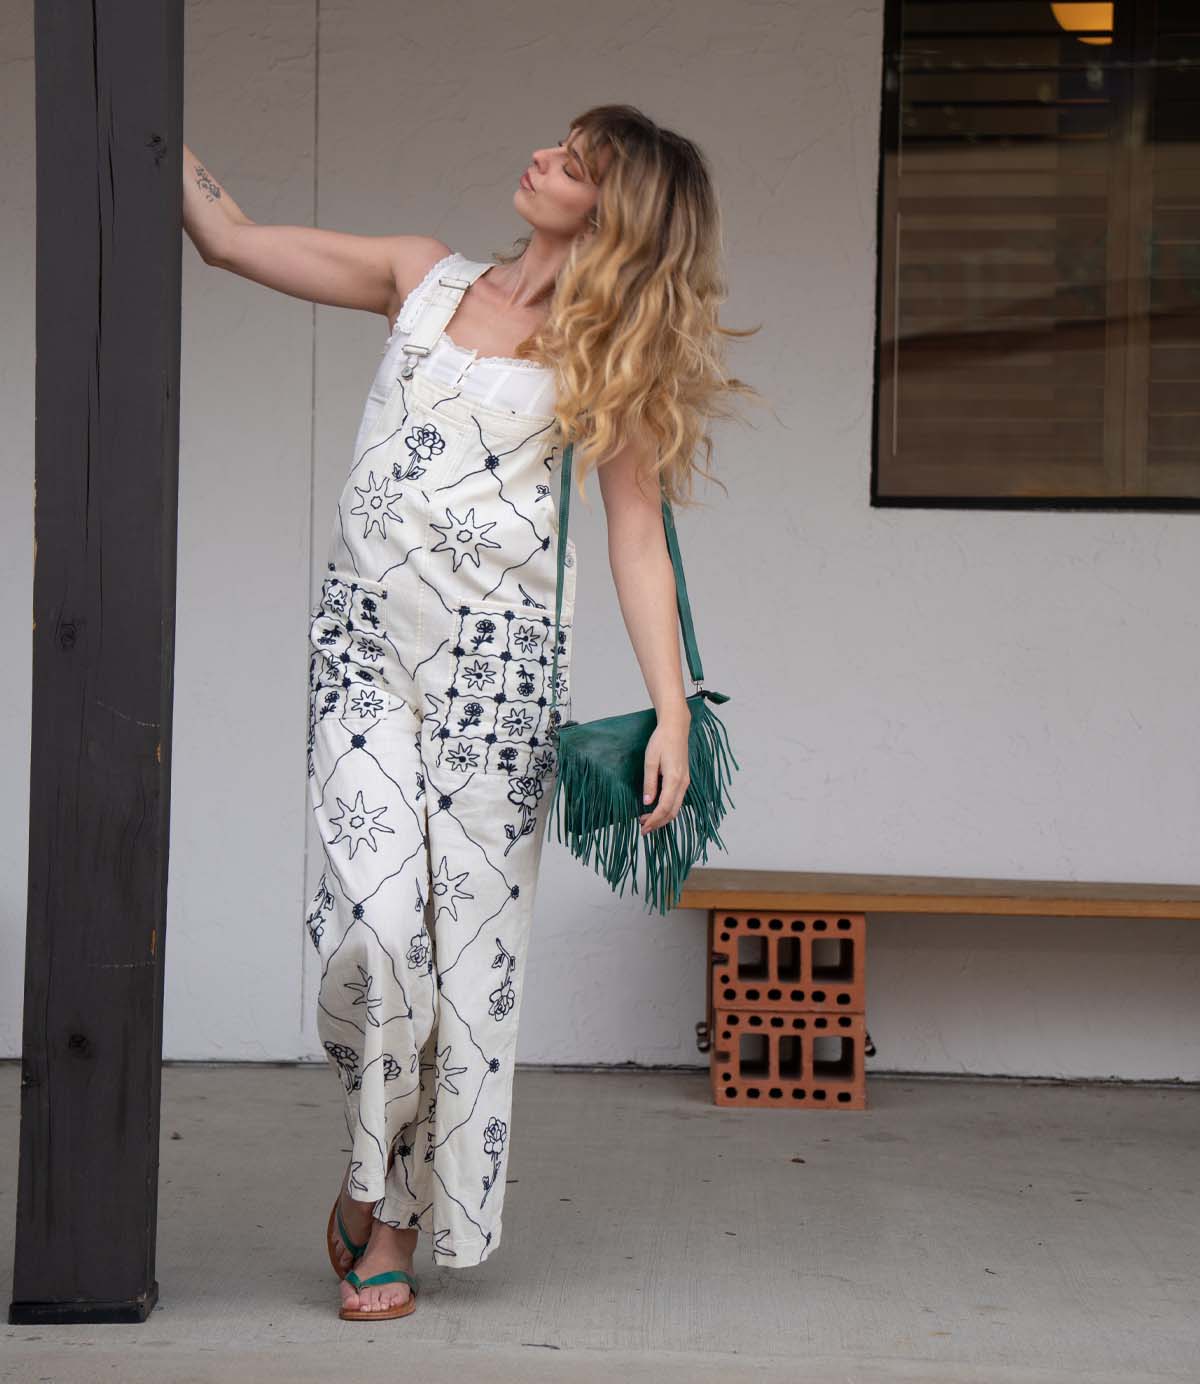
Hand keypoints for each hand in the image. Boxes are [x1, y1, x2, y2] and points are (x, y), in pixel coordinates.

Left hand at [640, 713, 690, 833]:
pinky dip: (668, 809)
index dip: (654, 820)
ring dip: (663, 817)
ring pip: (676, 808)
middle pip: (673, 812)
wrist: (676, 728)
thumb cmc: (661, 741)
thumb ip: (649, 783)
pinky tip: (657, 809)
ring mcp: (685, 782)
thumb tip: (647, 802)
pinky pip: (678, 800)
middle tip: (643, 829)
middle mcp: (683, 783)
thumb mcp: (650, 760)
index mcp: (674, 779)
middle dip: (658, 823)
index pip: (664, 807)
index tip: (643, 828)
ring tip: (647, 820)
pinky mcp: (684, 780)